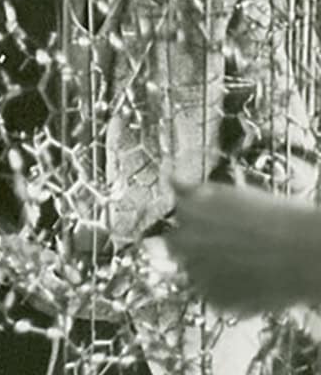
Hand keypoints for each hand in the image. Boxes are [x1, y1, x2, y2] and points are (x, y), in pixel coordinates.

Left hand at [166, 180, 319, 313]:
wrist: (309, 253)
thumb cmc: (279, 218)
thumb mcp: (233, 195)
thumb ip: (196, 191)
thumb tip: (172, 180)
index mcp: (188, 211)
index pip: (179, 218)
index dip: (200, 223)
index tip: (221, 228)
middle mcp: (184, 241)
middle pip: (178, 248)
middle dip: (198, 248)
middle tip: (235, 248)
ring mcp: (196, 273)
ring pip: (197, 274)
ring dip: (213, 271)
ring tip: (251, 264)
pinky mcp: (213, 299)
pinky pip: (214, 297)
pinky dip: (230, 293)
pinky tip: (255, 281)